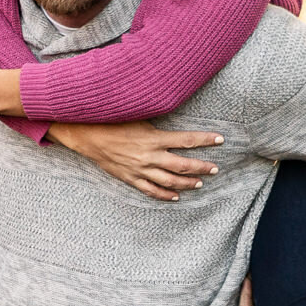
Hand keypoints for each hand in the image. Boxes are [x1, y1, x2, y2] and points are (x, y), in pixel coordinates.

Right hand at [48, 120, 223, 201]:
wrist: (85, 134)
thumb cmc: (111, 120)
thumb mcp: (137, 115)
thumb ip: (157, 120)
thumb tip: (173, 109)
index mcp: (153, 138)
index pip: (186, 140)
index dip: (205, 140)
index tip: (220, 139)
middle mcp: (149, 156)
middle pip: (182, 165)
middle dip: (201, 167)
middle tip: (215, 168)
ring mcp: (139, 170)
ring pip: (169, 182)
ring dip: (187, 183)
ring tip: (200, 183)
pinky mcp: (130, 178)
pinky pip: (150, 190)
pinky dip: (164, 195)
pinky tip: (175, 197)